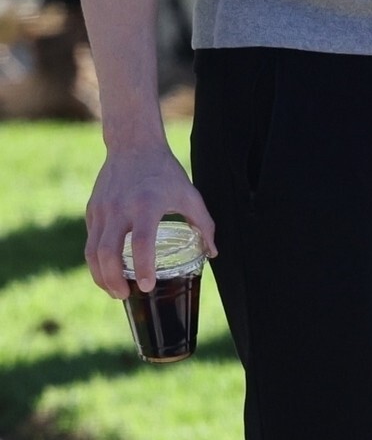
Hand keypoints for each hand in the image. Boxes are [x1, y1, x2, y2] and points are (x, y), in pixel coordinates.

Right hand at [85, 142, 216, 299]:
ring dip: (101, 276)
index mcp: (147, 204)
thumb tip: (212, 253)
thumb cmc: (165, 172)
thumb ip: (204, 224)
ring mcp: (102, 209)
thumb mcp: (190, 195)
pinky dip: (96, 262)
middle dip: (113, 280)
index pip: (142, 242)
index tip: (146, 286)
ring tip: (115, 291)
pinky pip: (90, 241)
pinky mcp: (92, 210)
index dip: (143, 267)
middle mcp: (120, 208)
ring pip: (92, 251)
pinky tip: (108, 272)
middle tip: (126, 295)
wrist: (133, 144)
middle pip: (107, 252)